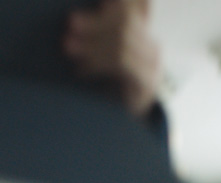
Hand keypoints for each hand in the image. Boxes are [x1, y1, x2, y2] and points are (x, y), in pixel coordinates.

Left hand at [63, 0, 159, 116]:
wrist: (127, 132)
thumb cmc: (110, 97)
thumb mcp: (103, 64)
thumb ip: (98, 42)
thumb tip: (74, 22)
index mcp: (142, 38)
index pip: (129, 11)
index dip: (109, 7)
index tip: (80, 13)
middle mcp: (151, 49)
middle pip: (125, 22)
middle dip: (93, 23)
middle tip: (69, 27)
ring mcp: (152, 66)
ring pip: (122, 42)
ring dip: (91, 44)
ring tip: (68, 48)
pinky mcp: (146, 84)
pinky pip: (122, 63)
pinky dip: (98, 63)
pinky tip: (82, 71)